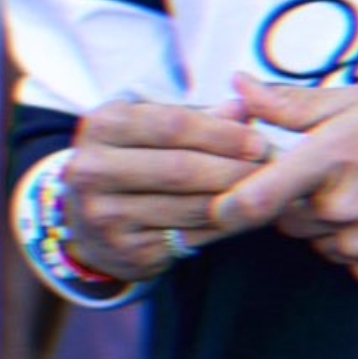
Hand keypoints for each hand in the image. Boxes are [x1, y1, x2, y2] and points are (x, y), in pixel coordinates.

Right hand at [61, 96, 267, 283]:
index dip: (221, 133)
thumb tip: (245, 108)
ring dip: (236, 199)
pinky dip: (225, 227)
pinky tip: (245, 216)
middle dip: (234, 168)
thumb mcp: (148, 128)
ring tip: (268, 190)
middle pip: (181, 169)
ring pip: (190, 207)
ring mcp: (106, 216)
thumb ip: (196, 117)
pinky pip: (190, 238)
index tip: (258, 139)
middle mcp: (93, 171)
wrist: (85, 221)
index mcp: (101, 127)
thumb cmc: (129, 161)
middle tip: (271, 167)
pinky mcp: (127, 251)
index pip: (171, 125)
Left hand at [210, 75, 357, 288]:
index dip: (228, 206)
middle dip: (295, 199)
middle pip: (286, 217)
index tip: (218, 206)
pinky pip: (351, 263)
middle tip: (335, 173)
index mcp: (332, 159)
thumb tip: (237, 87)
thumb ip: (291, 104)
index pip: (255, 198)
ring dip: (329, 223)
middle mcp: (345, 210)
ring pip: (319, 241)